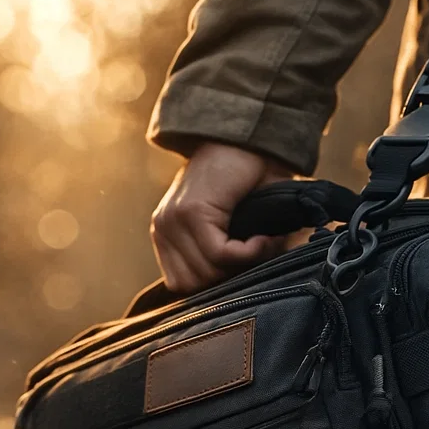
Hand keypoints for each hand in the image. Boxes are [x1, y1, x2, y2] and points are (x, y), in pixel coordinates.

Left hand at [151, 142, 297, 293]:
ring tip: (264, 244)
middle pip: (193, 284)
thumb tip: (244, 289)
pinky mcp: (191, 213)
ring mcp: (173, 221)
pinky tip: (263, 239)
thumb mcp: (230, 226)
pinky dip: (248, 254)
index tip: (245, 266)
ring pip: (207, 272)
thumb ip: (226, 256)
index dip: (217, 283)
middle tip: (257, 256)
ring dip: (243, 265)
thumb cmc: (246, 181)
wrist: (246, 138)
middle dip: (230, 278)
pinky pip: (219, 255)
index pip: (183, 284)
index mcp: (167, 235)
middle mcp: (163, 229)